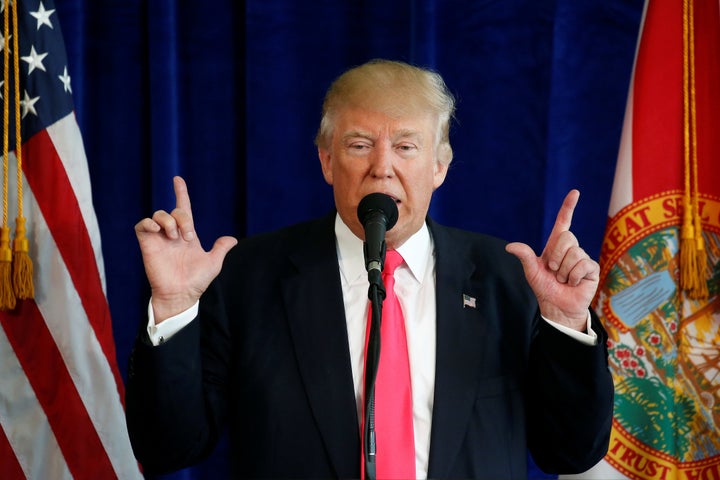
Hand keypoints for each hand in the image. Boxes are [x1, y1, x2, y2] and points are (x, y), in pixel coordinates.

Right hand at [134, 176, 237, 321]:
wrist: (181, 295)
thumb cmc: (196, 281)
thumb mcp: (213, 263)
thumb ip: (220, 249)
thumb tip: (233, 239)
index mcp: (187, 234)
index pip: (184, 208)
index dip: (181, 193)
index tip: (178, 179)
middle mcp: (172, 233)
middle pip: (175, 210)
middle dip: (183, 218)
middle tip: (188, 237)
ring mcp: (159, 238)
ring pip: (158, 214)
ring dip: (168, 221)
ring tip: (175, 237)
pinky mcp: (147, 244)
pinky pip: (142, 225)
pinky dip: (149, 223)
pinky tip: (158, 231)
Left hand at [505, 190, 598, 330]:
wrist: (556, 306)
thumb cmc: (544, 288)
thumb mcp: (532, 271)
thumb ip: (524, 256)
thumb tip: (509, 246)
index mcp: (556, 245)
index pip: (564, 221)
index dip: (568, 207)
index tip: (575, 192)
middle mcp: (571, 249)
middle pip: (567, 237)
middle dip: (556, 256)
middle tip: (553, 270)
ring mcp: (582, 258)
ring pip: (574, 253)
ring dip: (563, 270)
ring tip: (563, 279)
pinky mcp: (592, 269)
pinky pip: (582, 265)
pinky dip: (573, 276)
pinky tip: (573, 283)